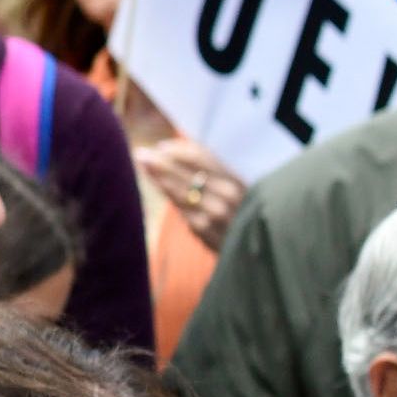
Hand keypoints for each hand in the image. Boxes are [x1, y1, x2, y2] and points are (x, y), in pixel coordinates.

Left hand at [132, 138, 246, 248]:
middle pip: (187, 171)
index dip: (178, 150)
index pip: (202, 157)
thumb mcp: (236, 190)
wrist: (255, 249)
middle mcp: (227, 194)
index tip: (161, 146)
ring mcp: (214, 213)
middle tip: (140, 153)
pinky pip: (181, 209)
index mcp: (235, 180)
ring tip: (142, 165)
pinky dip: (168, 195)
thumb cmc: (241, 215)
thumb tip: (180, 154)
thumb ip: (213, 173)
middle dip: (161, 161)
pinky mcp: (204, 231)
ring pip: (180, 190)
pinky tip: (157, 186)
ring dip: (158, 176)